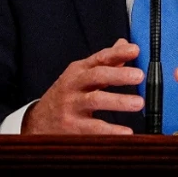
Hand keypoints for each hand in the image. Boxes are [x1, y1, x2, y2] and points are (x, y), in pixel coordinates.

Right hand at [22, 39, 144, 134]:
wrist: (38, 122)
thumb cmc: (66, 95)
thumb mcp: (81, 75)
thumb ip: (104, 62)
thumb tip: (124, 43)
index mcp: (79, 70)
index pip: (100, 58)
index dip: (118, 53)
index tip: (135, 50)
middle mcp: (74, 85)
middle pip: (97, 76)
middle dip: (119, 74)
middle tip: (139, 75)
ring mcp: (71, 105)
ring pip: (95, 100)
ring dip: (118, 101)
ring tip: (138, 103)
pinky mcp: (71, 127)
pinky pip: (93, 128)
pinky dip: (111, 131)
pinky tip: (126, 132)